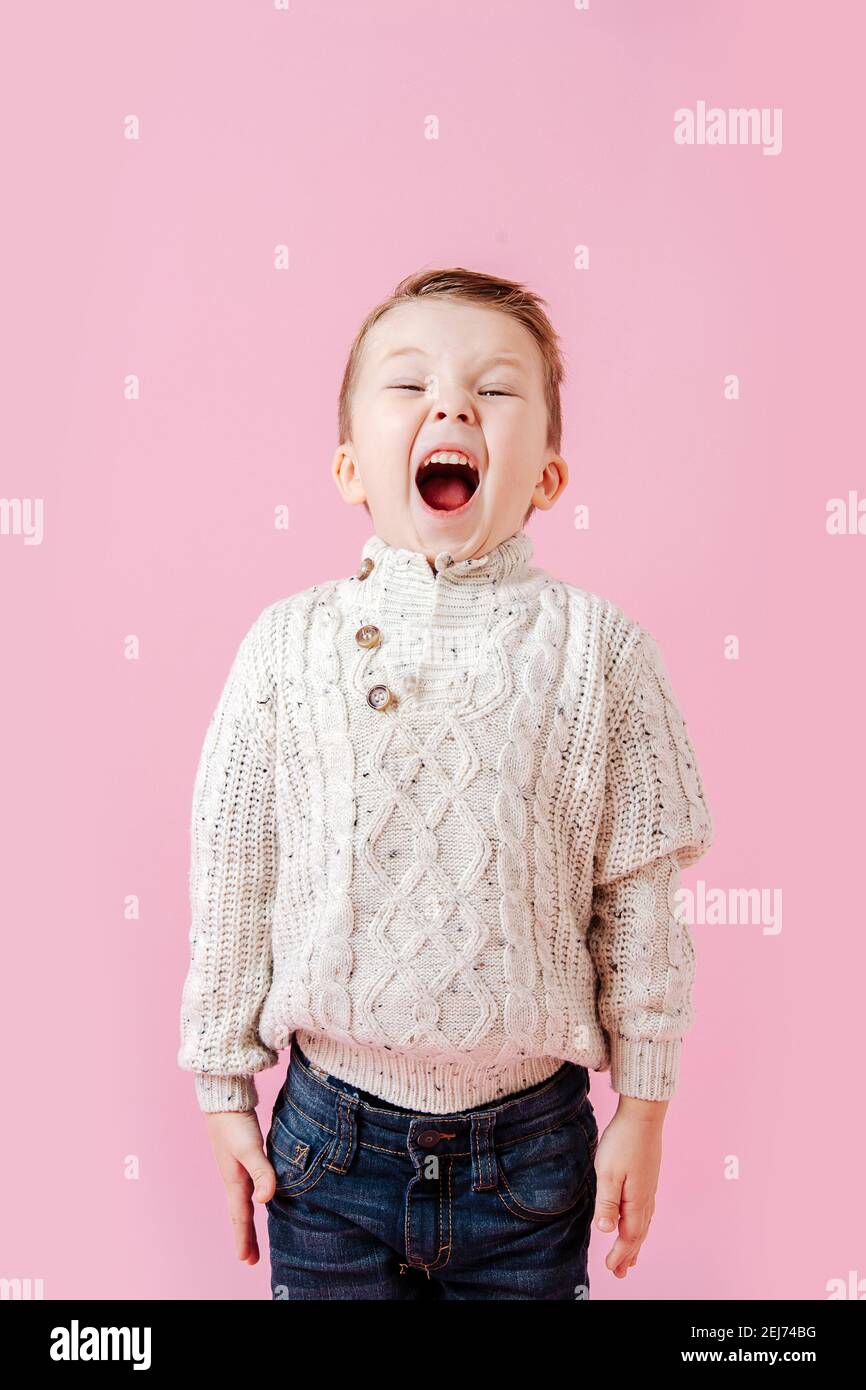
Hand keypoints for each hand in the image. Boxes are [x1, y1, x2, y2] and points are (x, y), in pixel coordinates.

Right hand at [204, 1110, 276, 1264]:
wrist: (223, 1096)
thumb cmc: (234, 1122)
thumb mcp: (249, 1147)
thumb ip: (261, 1172)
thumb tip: (265, 1201)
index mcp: (235, 1180)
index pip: (241, 1216)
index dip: (245, 1238)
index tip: (247, 1261)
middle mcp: (234, 1177)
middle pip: (241, 1212)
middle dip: (245, 1235)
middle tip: (250, 1258)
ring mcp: (236, 1166)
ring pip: (243, 1199)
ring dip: (247, 1218)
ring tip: (251, 1233)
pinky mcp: (241, 1154)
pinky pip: (247, 1184)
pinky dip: (251, 1197)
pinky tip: (256, 1193)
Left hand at [592, 1096, 667, 1278]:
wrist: (643, 1115)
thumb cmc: (623, 1142)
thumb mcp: (608, 1173)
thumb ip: (606, 1202)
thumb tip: (605, 1231)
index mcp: (636, 1201)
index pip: (628, 1236)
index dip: (620, 1254)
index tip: (611, 1270)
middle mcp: (646, 1198)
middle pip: (638, 1233)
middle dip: (629, 1254)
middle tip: (621, 1273)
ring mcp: (649, 1187)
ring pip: (643, 1222)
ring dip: (635, 1241)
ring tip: (631, 1256)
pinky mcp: (647, 1177)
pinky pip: (645, 1210)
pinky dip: (640, 1224)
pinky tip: (638, 1220)